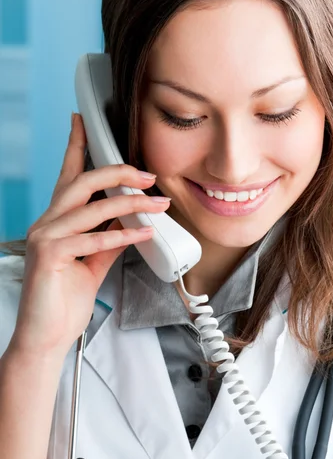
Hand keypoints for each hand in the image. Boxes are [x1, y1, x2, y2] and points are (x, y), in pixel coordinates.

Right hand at [9, 113, 170, 358]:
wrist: (47, 336)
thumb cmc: (65, 299)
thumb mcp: (94, 262)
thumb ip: (110, 239)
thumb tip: (132, 221)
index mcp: (57, 221)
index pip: (69, 177)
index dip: (76, 146)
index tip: (84, 122)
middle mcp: (48, 223)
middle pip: (82, 182)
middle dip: (118, 172)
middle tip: (149, 174)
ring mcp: (46, 238)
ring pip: (92, 208)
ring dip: (132, 203)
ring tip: (159, 202)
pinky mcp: (50, 256)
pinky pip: (94, 239)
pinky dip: (124, 235)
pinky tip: (146, 232)